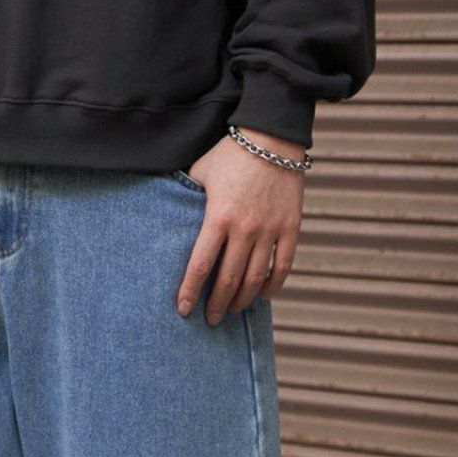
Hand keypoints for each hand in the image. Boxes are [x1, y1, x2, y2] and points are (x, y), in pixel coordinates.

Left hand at [176, 131, 305, 323]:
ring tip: (233, 309)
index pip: (201, 265)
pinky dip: (273, 284)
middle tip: (210, 319)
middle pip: (229, 279)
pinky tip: (263, 295)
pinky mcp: (291, 227)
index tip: (183, 310)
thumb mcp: (199, 173)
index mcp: (218, 217)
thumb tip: (166, 219)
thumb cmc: (229, 154)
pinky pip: (282, 265)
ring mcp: (271, 229)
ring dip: (243, 299)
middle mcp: (245, 228)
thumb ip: (186, 200)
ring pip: (256, 277)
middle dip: (217, 304)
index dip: (190, 292)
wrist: (271, 137)